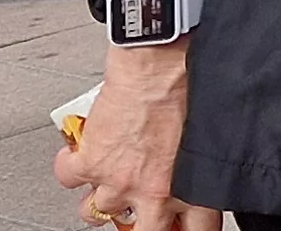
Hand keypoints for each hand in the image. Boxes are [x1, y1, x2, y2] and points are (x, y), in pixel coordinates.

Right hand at [55, 44, 220, 230]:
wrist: (162, 66)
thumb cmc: (192, 88)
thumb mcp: (212, 137)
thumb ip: (205, 162)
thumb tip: (207, 164)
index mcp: (194, 189)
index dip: (186, 230)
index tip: (183, 225)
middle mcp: (155, 193)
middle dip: (142, 225)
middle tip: (143, 211)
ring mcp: (119, 182)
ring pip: (97, 212)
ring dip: (100, 198)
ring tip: (108, 183)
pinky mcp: (91, 162)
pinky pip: (68, 178)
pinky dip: (69, 166)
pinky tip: (77, 156)